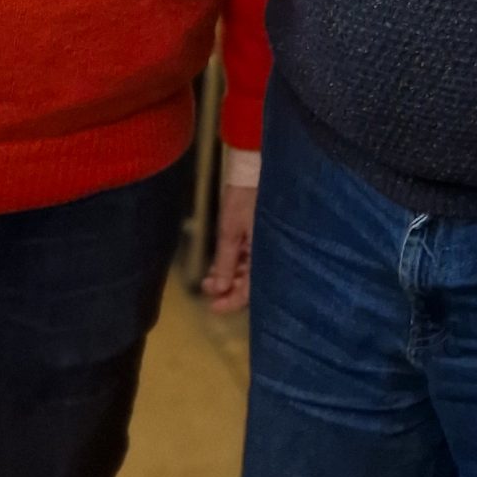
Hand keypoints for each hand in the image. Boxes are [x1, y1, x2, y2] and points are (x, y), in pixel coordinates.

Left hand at [201, 181, 255, 313]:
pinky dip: (234, 264)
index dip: (231, 302)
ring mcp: (265, 245)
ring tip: (208, 276)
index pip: (250, 291)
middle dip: (227, 289)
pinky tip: (219, 264)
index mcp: (266, 255)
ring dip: (228, 276)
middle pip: (250, 284)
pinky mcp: (261, 236)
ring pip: (248, 272)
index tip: (212, 307)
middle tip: (207, 287)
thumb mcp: (230, 232)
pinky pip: (249, 258)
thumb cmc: (243, 199)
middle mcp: (269, 254)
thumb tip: (218, 290)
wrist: (253, 168)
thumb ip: (225, 263)